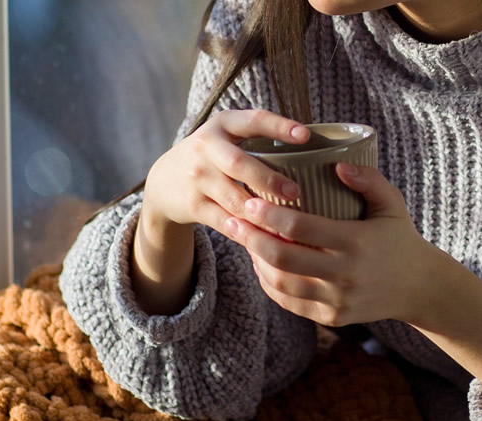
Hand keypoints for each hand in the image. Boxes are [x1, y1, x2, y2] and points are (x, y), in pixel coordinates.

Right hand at [141, 109, 308, 232]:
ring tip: (288, 224)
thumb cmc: (214, 158)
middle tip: (295, 192)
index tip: (305, 135)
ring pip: (234, 198)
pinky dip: (246, 231)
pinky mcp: (193, 205)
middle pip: (239, 164)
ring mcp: (197, 177)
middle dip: (268, 179)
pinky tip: (266, 239)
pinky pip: (224, 222)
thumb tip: (316, 154)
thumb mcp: (229, 138)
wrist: (165, 182)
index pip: (253, 120)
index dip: (279, 127)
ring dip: (261, 213)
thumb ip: (260, 140)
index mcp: (223, 125)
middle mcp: (206, 147)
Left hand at [224, 163, 441, 326]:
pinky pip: (290, 303)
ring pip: (281, 283)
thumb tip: (337, 164)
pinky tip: (262, 265)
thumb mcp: (392, 203)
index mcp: (355, 242)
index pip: (300, 228)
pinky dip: (270, 284)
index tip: (250, 201)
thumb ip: (369, 179)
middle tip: (233, 220)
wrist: (420, 288)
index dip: (270, 215)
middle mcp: (344, 274)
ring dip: (257, 261)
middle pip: (282, 258)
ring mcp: (337, 300)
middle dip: (252, 238)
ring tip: (245, 241)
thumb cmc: (401, 238)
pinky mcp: (332, 318)